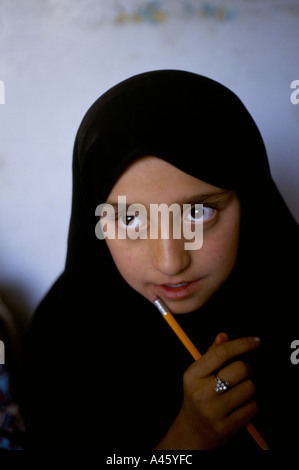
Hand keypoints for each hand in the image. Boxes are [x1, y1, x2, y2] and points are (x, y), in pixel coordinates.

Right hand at [156, 333, 260, 449]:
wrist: (192, 431)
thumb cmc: (198, 396)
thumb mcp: (198, 374)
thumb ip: (211, 354)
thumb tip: (223, 336)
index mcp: (193, 375)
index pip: (221, 353)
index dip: (242, 344)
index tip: (256, 341)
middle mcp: (201, 392)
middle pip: (240, 368)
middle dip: (247, 368)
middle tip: (243, 373)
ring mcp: (213, 411)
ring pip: (249, 388)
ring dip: (249, 387)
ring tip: (238, 391)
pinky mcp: (226, 426)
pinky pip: (252, 407)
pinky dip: (251, 404)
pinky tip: (239, 406)